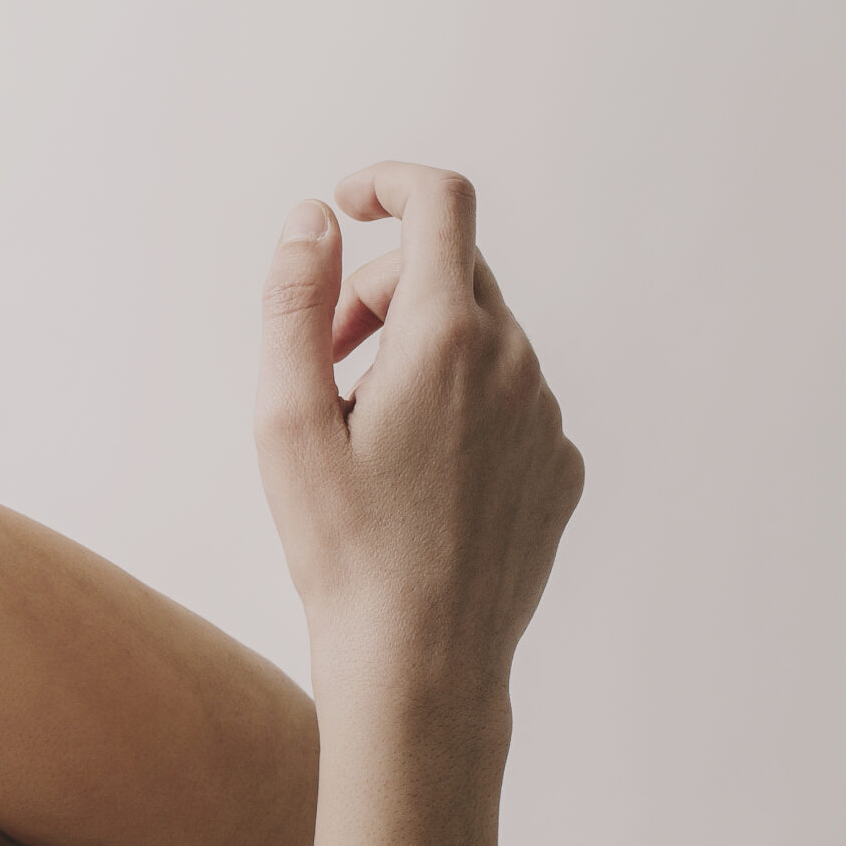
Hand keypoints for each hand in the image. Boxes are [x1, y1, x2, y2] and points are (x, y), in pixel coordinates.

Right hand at [253, 164, 584, 706]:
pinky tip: (416, 484)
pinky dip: (459, 413)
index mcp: (446, 338)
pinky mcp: (560, 467)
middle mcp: (513, 362)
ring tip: (366, 442)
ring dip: (418, 359)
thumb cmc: (343, 550)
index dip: (390, 183)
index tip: (349, 203)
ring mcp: (547, 417)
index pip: (440, 203)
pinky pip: (508, 404)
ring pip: (481, 342)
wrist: (422, 663)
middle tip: (326, 366)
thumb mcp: (286, 421)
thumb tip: (312, 219)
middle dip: (380, 295)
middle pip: (452, 273)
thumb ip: (294, 304)